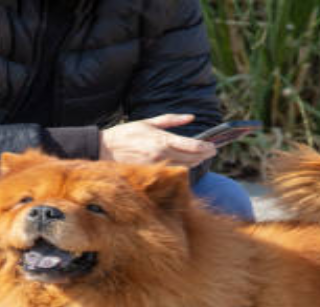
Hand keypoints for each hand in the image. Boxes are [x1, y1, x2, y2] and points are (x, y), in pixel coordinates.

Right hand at [99, 114, 215, 166]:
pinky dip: (181, 169)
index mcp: (162, 140)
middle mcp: (162, 155)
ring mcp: (157, 167)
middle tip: (211, 151)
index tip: (214, 147)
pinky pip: (172, 173)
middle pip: (192, 159)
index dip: (207, 148)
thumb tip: (191, 118)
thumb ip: (172, 120)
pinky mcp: (152, 174)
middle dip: (204, 155)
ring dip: (194, 163)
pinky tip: (184, 164)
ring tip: (200, 156)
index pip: (193, 146)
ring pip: (184, 168)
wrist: (105, 149)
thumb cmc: (126, 134)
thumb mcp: (149, 122)